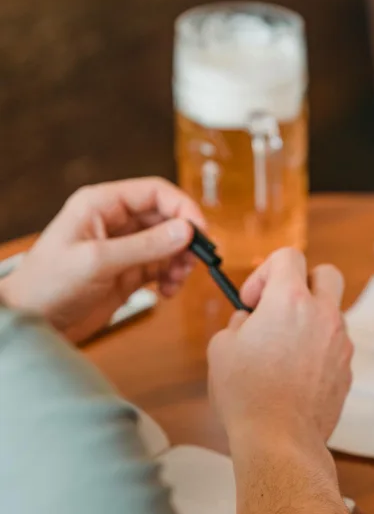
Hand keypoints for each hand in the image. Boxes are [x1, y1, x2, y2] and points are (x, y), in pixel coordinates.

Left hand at [0, 178, 204, 342]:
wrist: (33, 321)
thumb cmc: (48, 284)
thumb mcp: (98, 261)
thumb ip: (144, 246)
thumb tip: (185, 231)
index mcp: (101, 205)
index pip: (154, 192)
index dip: (182, 208)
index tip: (201, 232)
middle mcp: (114, 222)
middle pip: (166, 218)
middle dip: (184, 239)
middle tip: (194, 262)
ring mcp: (123, 248)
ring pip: (168, 244)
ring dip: (180, 261)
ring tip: (176, 280)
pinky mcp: (127, 273)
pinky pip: (161, 267)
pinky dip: (171, 278)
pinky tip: (167, 291)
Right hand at [208, 248, 351, 451]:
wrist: (280, 440)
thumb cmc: (246, 394)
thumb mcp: (222, 348)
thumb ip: (239, 323)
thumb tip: (250, 321)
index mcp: (290, 300)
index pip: (289, 256)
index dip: (266, 272)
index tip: (253, 300)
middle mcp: (323, 316)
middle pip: (326, 274)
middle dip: (303, 282)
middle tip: (279, 308)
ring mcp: (340, 344)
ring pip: (332, 313)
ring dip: (310, 320)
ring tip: (282, 349)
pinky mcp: (347, 370)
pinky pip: (335, 346)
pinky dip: (318, 350)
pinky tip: (295, 374)